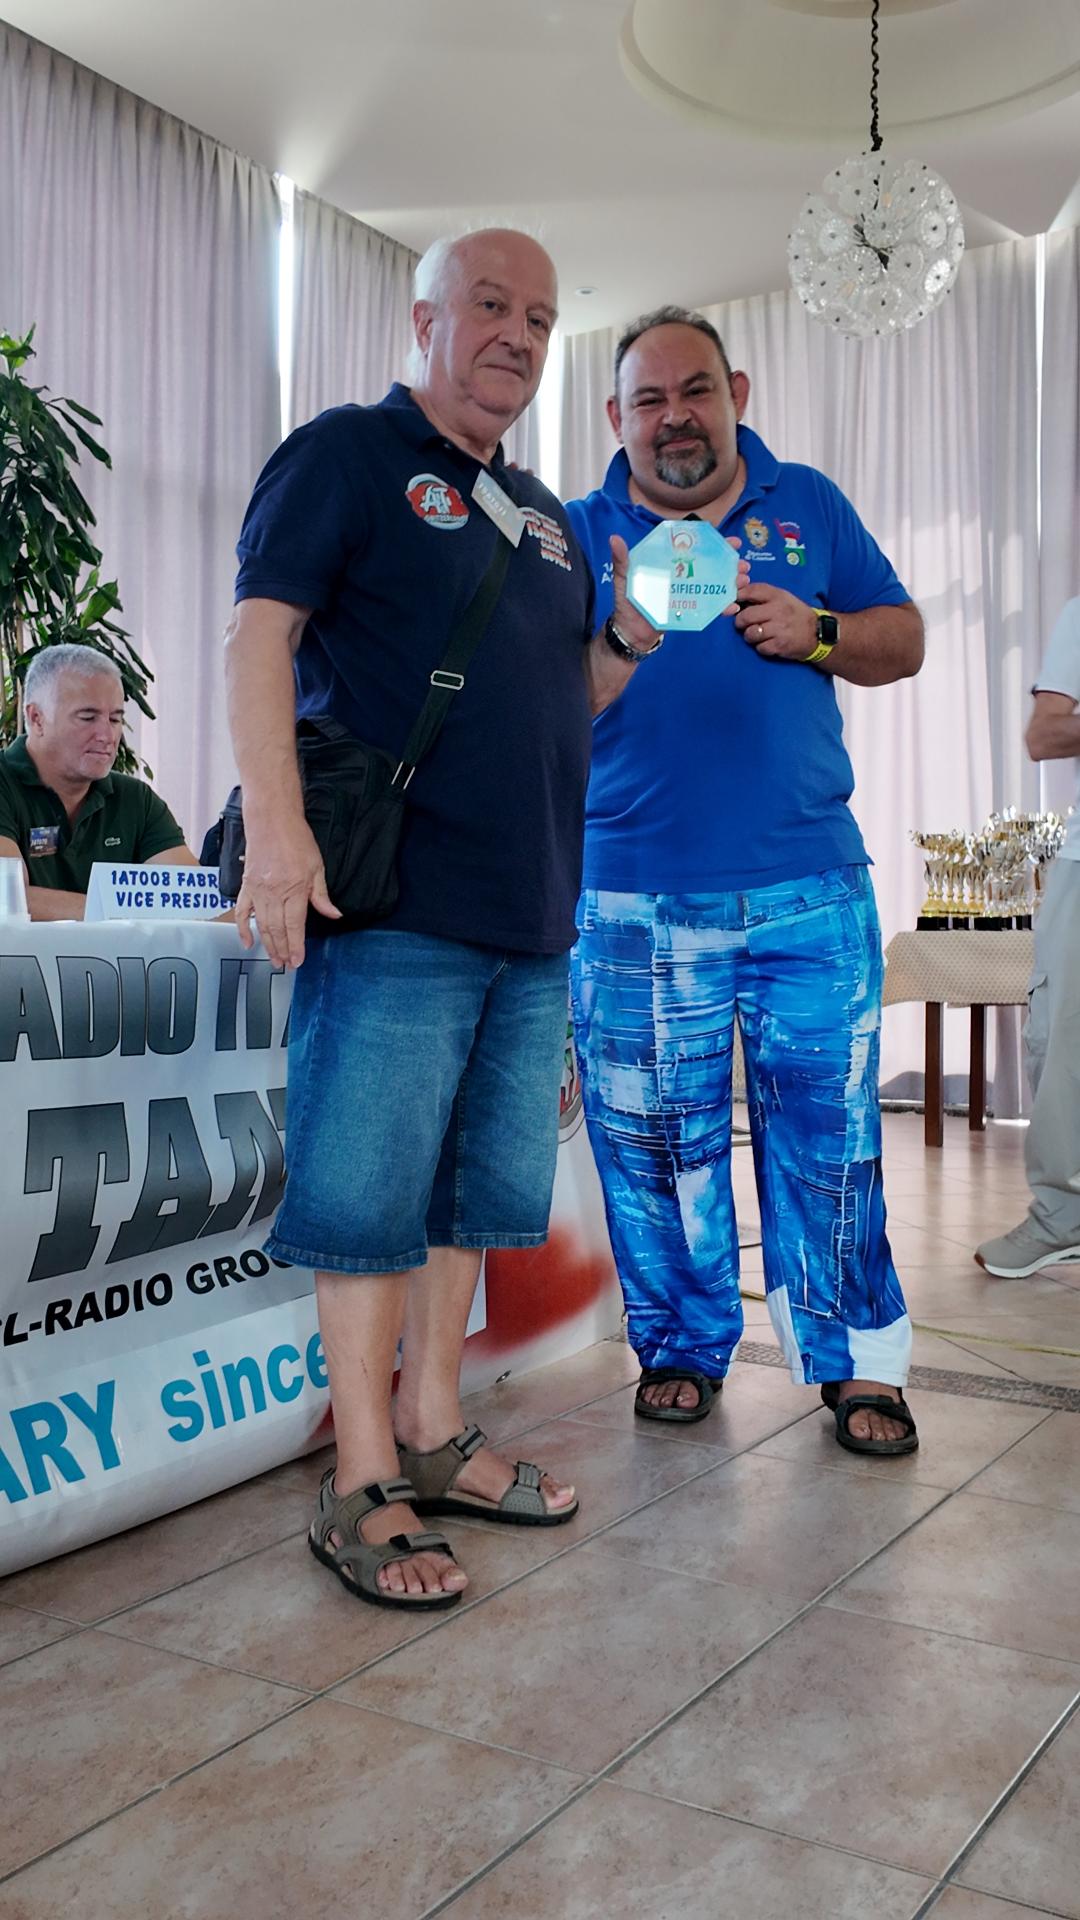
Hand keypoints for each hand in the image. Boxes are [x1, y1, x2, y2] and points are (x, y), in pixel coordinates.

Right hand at [235, 811, 340, 968]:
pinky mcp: (246, 886)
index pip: (295, 926)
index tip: (297, 961)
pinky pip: (242, 911)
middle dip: (282, 950)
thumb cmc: (297, 840)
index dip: (296, 946)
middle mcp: (274, 893)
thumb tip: (334, 915)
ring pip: (261, 924)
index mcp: (294, 889)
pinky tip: (247, 942)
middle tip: (286, 965)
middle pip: (277, 929)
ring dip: (267, 944)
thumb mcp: (317, 867)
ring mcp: (257, 890)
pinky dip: (243, 928)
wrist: (271, 820)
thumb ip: (321, 895)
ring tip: (273, 958)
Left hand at [610, 534, 749, 644]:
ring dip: (731, 582)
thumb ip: (622, 561)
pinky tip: (732, 606)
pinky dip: (721, 606)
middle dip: (729, 563)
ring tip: (743, 581)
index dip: (713, 542)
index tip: (730, 541)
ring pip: (713, 584)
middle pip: (709, 564)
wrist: (629, 633)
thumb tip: (614, 540)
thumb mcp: (623, 580)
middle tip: (742, 565)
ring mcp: (687, 592)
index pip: (693, 547)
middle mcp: (681, 574)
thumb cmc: (625, 603)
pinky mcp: (690, 610)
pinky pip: (709, 607)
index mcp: (668, 563)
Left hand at [735, 581, 817, 660]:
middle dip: (740, 622)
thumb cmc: (794, 614)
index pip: (751, 591)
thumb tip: (736, 595)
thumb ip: (762, 595)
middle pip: (745, 616)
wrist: (817, 632)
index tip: (733, 603)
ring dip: (749, 636)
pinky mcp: (780, 645)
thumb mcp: (782, 597)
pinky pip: (760, 648)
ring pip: (750, 633)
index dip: (737, 596)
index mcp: (777, 595)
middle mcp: (778, 610)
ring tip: (756, 635)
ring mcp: (779, 628)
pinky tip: (767, 643)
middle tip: (743, 624)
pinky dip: (761, 647)